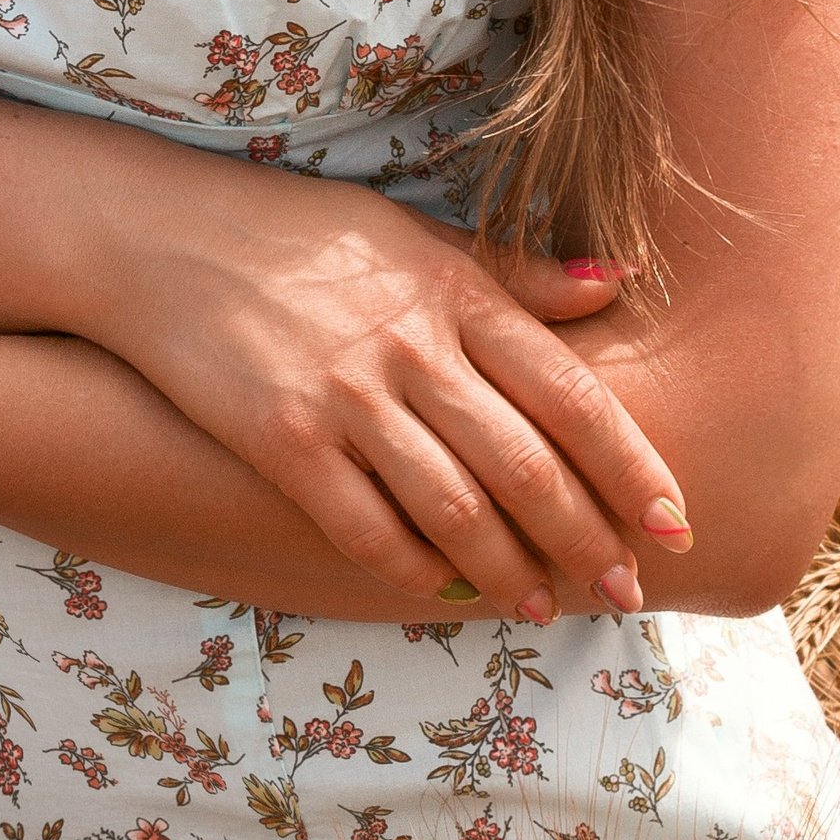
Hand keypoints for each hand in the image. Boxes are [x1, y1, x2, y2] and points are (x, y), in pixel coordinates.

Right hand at [71, 157, 690, 622]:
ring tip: (545, 606)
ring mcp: (346, 397)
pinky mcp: (284, 441)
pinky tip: (444, 594)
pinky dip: (415, 572)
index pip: (571, 392)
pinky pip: (366, 529)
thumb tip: (617, 282)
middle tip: (628, 589)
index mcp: (454, 292)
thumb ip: (510, 272)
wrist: (162, 235)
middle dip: (590, 537)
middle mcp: (411, 346)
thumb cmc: (298, 233)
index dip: (632, 466)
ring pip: (457, 510)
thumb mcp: (410, 233)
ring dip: (511, 571)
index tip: (677, 521)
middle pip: (527, 464)